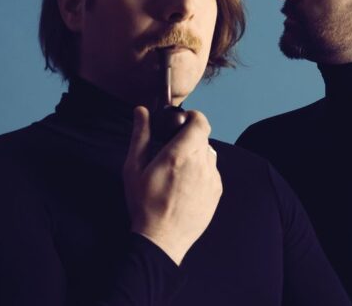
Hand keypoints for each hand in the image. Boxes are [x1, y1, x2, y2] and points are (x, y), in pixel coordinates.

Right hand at [123, 106, 222, 264]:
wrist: (161, 239)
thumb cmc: (144, 204)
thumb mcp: (134, 168)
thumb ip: (140, 136)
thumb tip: (141, 111)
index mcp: (180, 154)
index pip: (200, 121)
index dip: (193, 117)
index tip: (182, 121)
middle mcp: (201, 163)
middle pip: (203, 137)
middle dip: (190, 137)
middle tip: (173, 148)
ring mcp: (212, 178)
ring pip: (209, 154)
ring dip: (197, 154)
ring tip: (178, 170)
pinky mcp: (217, 191)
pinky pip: (212, 171)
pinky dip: (202, 171)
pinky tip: (185, 185)